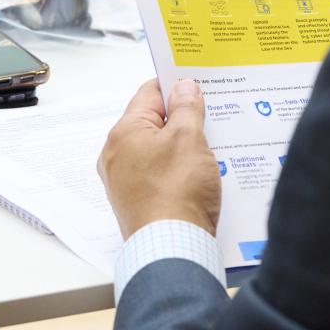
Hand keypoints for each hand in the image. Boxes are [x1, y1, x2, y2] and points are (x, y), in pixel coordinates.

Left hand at [98, 79, 220, 239]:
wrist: (172, 247)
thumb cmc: (177, 191)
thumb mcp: (189, 138)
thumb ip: (187, 107)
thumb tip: (184, 86)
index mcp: (124, 133)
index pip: (150, 93)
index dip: (175, 84)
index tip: (199, 82)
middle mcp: (117, 155)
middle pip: (153, 121)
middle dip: (183, 116)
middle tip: (212, 113)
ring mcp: (125, 180)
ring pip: (158, 148)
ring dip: (183, 143)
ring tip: (211, 143)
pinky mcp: (138, 200)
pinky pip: (159, 172)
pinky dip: (178, 166)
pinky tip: (200, 171)